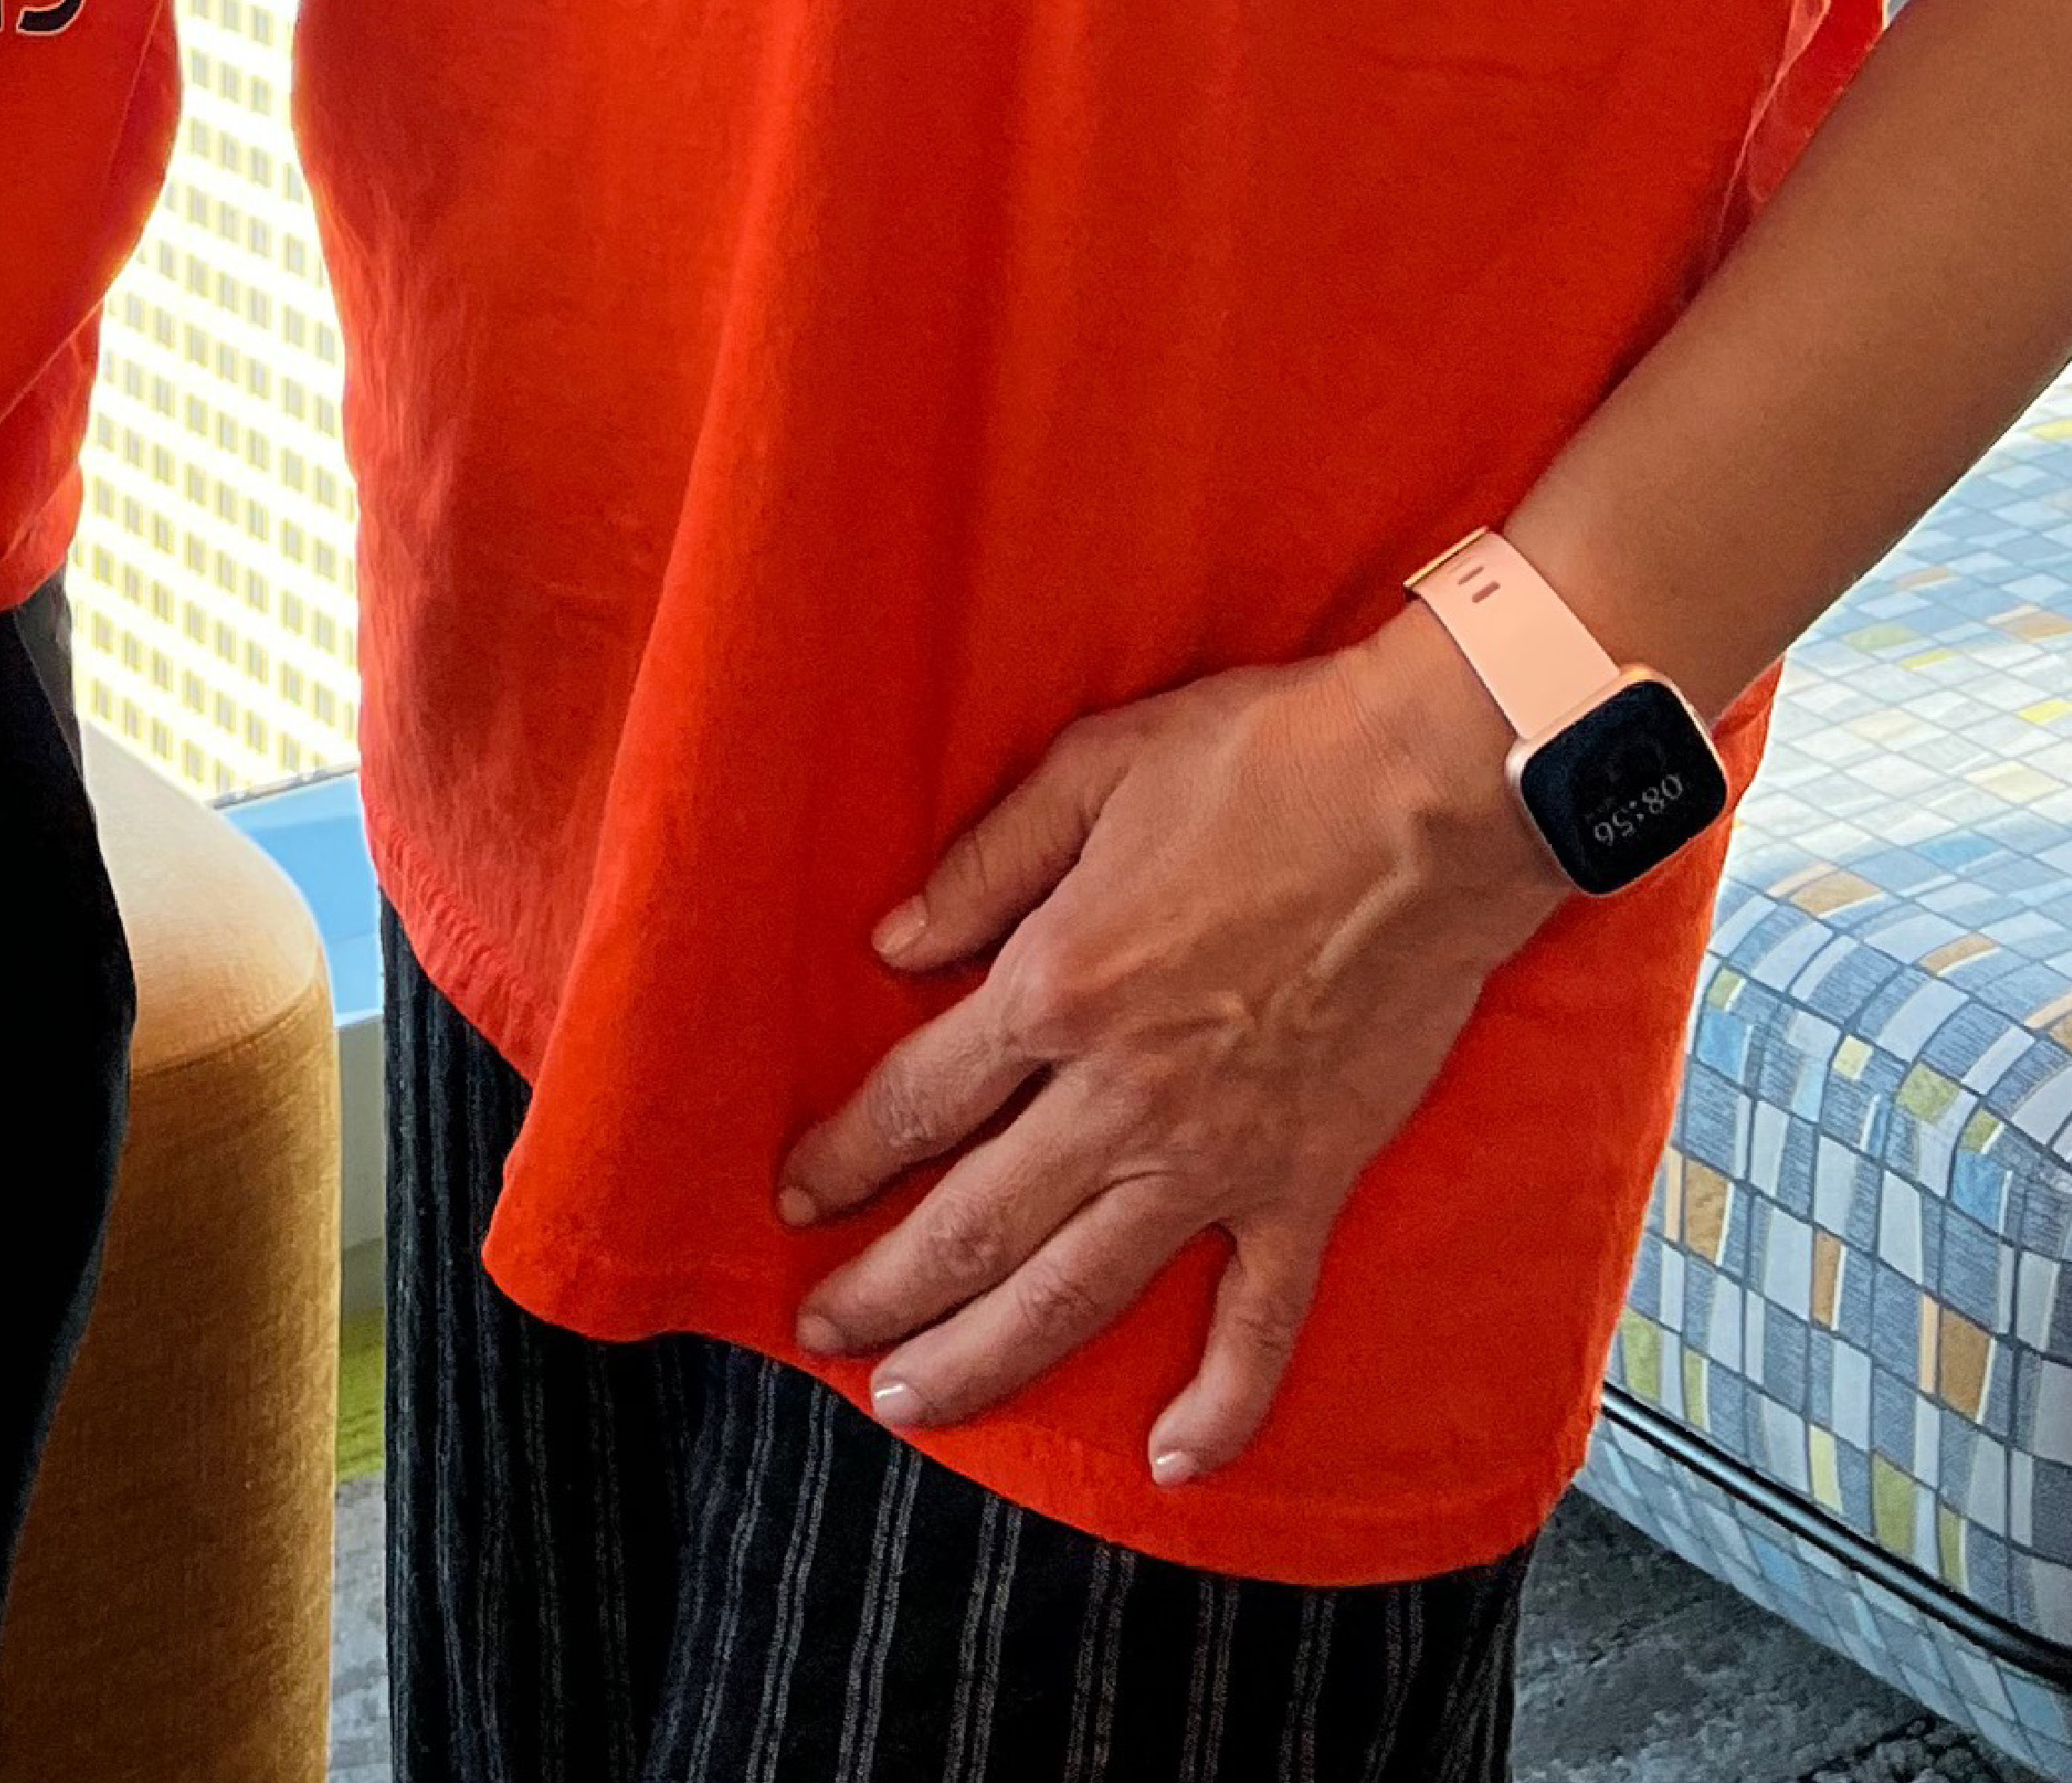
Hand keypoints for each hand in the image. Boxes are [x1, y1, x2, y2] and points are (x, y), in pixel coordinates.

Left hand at [777, 616, 1561, 1484]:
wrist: (1432, 799)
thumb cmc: (1265, 763)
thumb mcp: (1091, 769)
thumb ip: (986, 865)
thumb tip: (893, 944)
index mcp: (1058, 987)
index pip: (917, 1101)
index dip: (843, 1157)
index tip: (794, 1197)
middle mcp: (1122, 1096)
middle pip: (973, 1223)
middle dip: (884, 1291)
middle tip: (823, 1338)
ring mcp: (1219, 1156)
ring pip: (1077, 1292)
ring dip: (986, 1358)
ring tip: (915, 1406)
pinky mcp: (1308, 1184)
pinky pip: (1259, 1321)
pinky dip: (1219, 1404)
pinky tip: (1170, 1463)